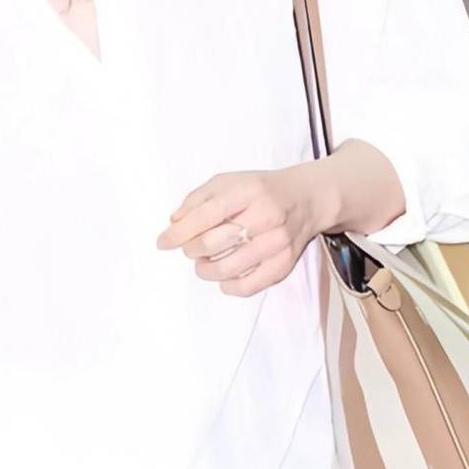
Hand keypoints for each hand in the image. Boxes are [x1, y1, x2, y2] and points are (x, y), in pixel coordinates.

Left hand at [156, 163, 332, 297]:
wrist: (306, 198)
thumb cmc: (260, 190)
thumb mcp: (228, 181)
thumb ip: (198, 199)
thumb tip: (174, 223)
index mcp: (248, 191)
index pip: (207, 214)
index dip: (180, 231)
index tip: (163, 242)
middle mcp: (266, 215)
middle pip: (216, 242)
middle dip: (192, 249)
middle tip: (189, 249)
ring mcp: (278, 242)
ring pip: (230, 267)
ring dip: (207, 270)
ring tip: (202, 264)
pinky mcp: (285, 263)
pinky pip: (251, 285)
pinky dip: (230, 286)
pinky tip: (224, 278)